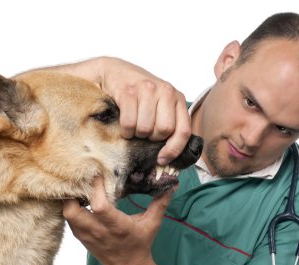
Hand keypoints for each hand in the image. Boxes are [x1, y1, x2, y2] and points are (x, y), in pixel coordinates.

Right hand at [53, 57, 190, 165]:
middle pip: (163, 131)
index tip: (162, 158)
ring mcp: (147, 89)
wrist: (115, 72)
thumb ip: (170, 123)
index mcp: (178, 98)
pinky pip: (129, 123)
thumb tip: (168, 155)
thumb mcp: (161, 106)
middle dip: (151, 137)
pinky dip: (125, 131)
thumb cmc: (139, 95)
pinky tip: (125, 125)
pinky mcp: (128, 91)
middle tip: (144, 131)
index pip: (183, 131)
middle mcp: (166, 91)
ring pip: (145, 129)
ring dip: (136, 134)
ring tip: (134, 126)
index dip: (174, 149)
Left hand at [63, 176, 172, 264]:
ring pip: (68, 215)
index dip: (96, 188)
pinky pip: (69, 220)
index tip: (98, 173)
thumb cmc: (141, 243)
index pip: (99, 206)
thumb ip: (160, 202)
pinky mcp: (81, 238)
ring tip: (80, 188)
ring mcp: (87, 236)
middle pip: (72, 211)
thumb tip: (172, 184)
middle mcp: (98, 231)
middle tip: (82, 179)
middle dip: (74, 193)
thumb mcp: (152, 223)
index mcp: (117, 226)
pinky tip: (81, 200)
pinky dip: (72, 208)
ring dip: (70, 200)